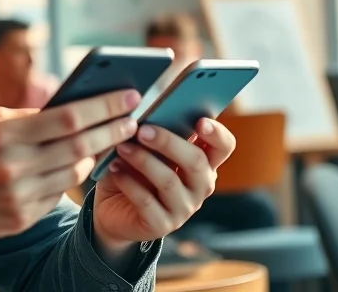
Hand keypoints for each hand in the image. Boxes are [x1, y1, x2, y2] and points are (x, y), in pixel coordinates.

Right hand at [0, 90, 141, 254]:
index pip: (67, 117)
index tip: (129, 96)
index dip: (103, 106)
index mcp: (4, 135)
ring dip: (96, 154)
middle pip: (80, 145)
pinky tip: (79, 163)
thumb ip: (19, 114)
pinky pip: (59, 193)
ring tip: (108, 139)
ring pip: (75, 171)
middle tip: (134, 119)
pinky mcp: (23, 217)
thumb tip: (62, 108)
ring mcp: (20, 195)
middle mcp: (15, 166)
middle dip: (113, 130)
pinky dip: (71, 175)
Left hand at [91, 118, 235, 253]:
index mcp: (203, 162)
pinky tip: (114, 169)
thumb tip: (146, 111)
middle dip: (168, 142)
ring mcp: (184, 208)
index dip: (216, 133)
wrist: (113, 210)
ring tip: (121, 147)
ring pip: (169, 180)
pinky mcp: (162, 225)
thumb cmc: (134, 170)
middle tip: (142, 130)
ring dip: (142, 160)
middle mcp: (200, 186)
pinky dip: (128, 182)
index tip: (200, 121)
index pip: (224, 146)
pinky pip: (146, 201)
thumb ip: (155, 132)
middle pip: (196, 161)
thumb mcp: (146, 149)